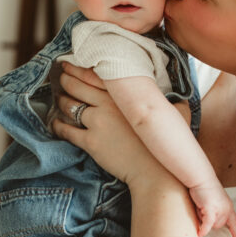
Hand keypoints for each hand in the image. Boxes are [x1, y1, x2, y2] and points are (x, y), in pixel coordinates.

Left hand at [52, 63, 166, 186]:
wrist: (156, 173)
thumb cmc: (169, 146)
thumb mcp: (176, 117)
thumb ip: (174, 104)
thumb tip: (181, 101)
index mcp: (127, 94)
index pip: (96, 73)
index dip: (80, 67)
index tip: (70, 63)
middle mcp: (109, 103)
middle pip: (79, 85)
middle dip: (66, 78)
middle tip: (61, 75)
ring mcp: (98, 121)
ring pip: (71, 105)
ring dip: (62, 100)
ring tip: (59, 97)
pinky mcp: (91, 142)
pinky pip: (67, 130)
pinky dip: (58, 125)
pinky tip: (54, 123)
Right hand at [189, 180, 235, 236]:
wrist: (201, 178)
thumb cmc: (205, 189)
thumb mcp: (214, 202)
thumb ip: (214, 213)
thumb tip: (207, 225)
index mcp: (229, 207)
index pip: (234, 223)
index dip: (235, 233)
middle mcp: (227, 209)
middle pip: (218, 226)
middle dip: (210, 221)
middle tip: (203, 208)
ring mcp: (220, 210)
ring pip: (212, 225)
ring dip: (204, 220)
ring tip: (200, 206)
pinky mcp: (211, 210)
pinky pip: (208, 224)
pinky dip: (204, 229)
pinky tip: (200, 233)